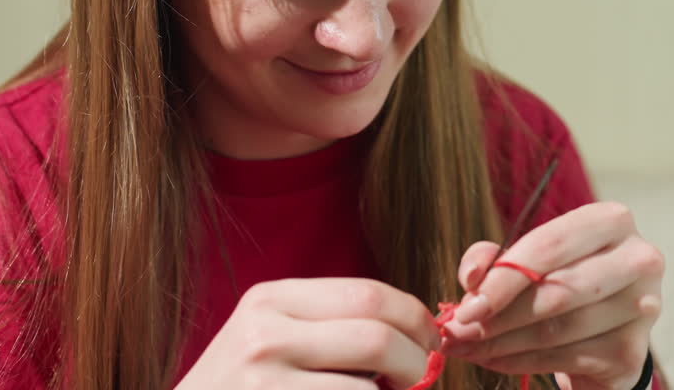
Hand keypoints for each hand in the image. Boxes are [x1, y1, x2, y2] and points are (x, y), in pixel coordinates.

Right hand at [176, 277, 440, 389]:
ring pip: (369, 387)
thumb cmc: (242, 389)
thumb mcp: (272, 339)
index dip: (415, 318)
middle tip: (425, 377)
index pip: (370, 294)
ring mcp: (264, 381)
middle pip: (378, 335)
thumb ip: (332, 325)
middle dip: (419, 360)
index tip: (431, 339)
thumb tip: (421, 330)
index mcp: (271, 299)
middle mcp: (264, 333)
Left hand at [440, 202, 663, 389]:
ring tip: (468, 346)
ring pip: (558, 329)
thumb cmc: (563, 278)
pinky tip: (496, 359)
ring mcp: (642, 307)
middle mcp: (637, 259)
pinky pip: (566, 358)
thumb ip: (493, 257)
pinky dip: (522, 362)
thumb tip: (472, 277)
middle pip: (557, 290)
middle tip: (460, 329)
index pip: (550, 245)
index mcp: (611, 221)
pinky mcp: (632, 350)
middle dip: (499, 315)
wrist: (606, 326)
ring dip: (503, 343)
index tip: (466, 305)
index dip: (503, 277)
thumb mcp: (527, 256)